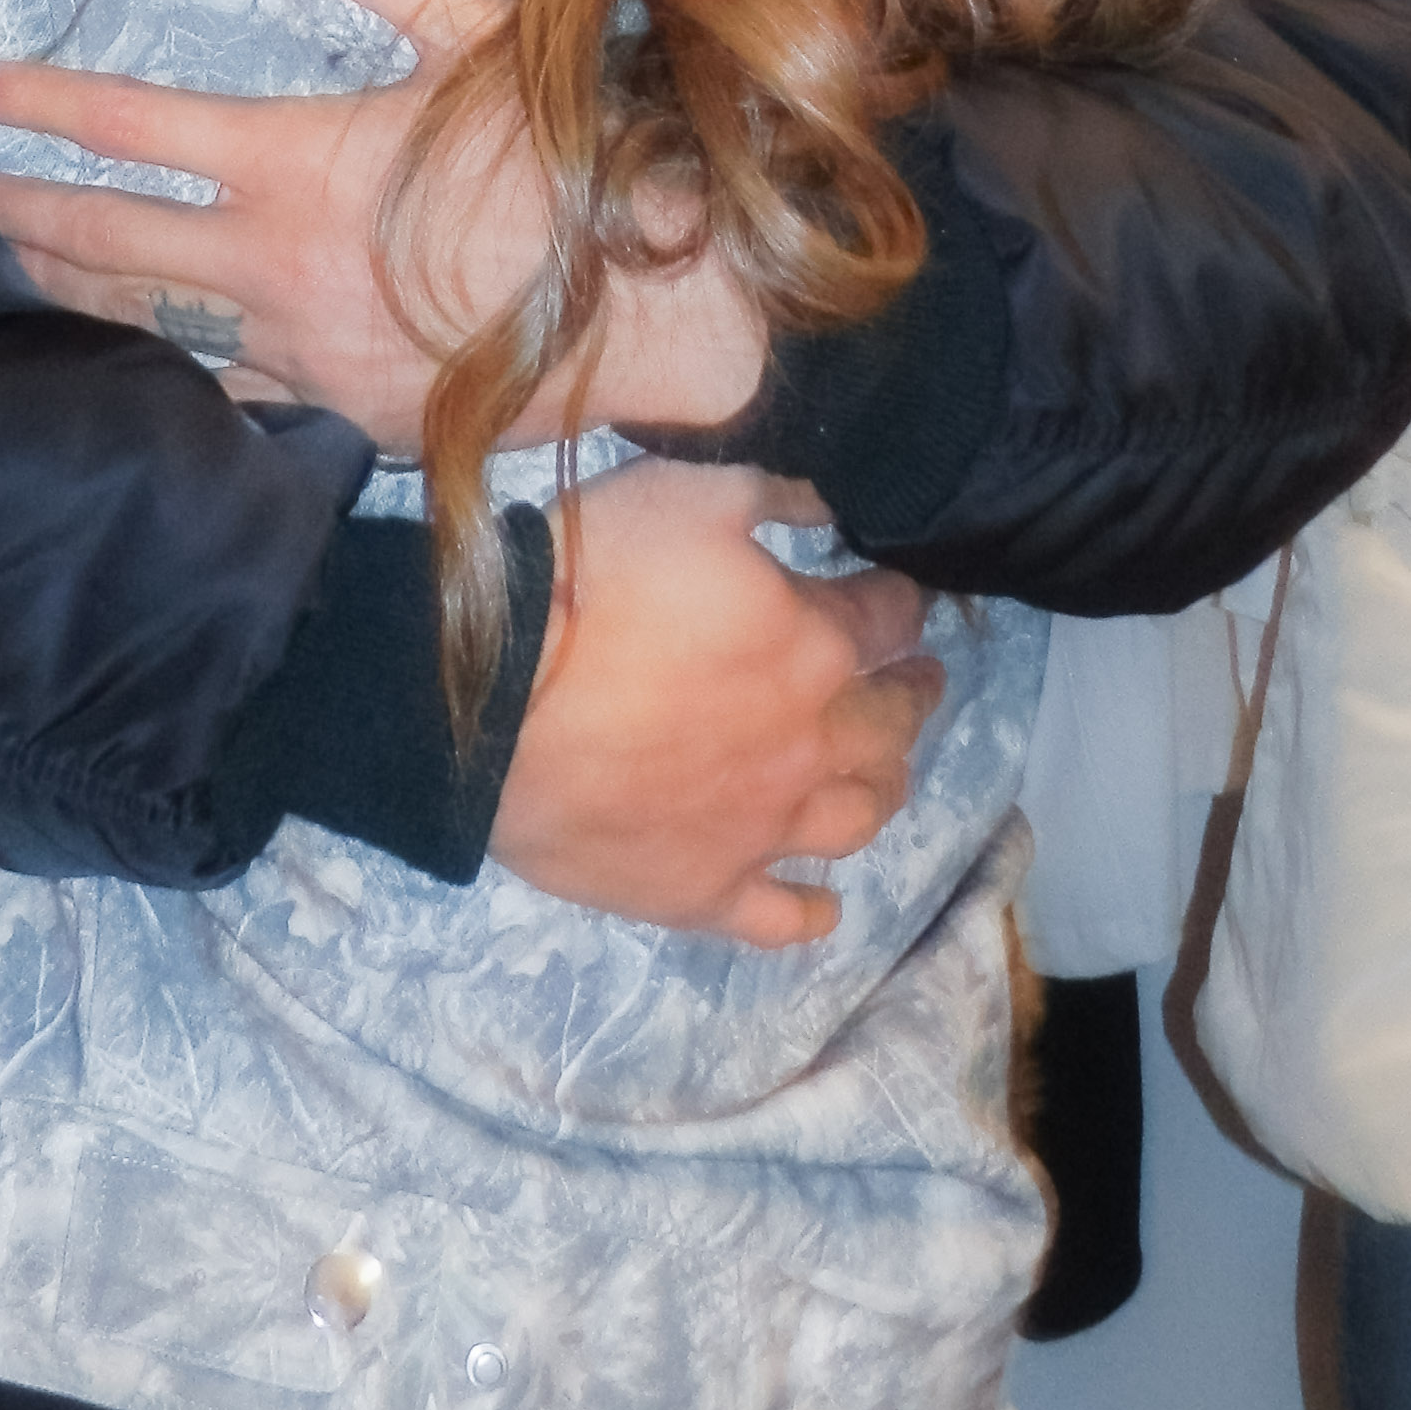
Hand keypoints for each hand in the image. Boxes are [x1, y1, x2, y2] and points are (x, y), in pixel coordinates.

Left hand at [0, 0, 764, 449]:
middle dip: (11, 210)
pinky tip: (113, 363)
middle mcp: (267, 261)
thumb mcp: (474, 37)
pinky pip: (215, 389)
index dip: (40, 103)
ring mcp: (291, 347)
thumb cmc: (565, 163)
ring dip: (59, 292)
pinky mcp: (328, 409)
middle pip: (100, 238)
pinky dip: (152, 369)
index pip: (129, 128)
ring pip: (138, 323)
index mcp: (292, 161)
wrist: (650, 315)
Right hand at [490, 459, 941, 946]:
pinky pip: (782, 918)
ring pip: (855, 819)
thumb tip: (835, 501)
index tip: (894, 595)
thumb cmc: (593, 579)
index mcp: (814, 646)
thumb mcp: (690, 490)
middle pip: (888, 724)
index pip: (888, 619)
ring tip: (882, 775)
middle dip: (910, 693)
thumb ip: (776, 493)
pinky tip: (823, 903)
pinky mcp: (705, 893)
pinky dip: (813, 910)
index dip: (897, 601)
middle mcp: (810, 745)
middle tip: (917, 682)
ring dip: (880, 790)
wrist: (493, 702)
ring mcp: (761, 831)